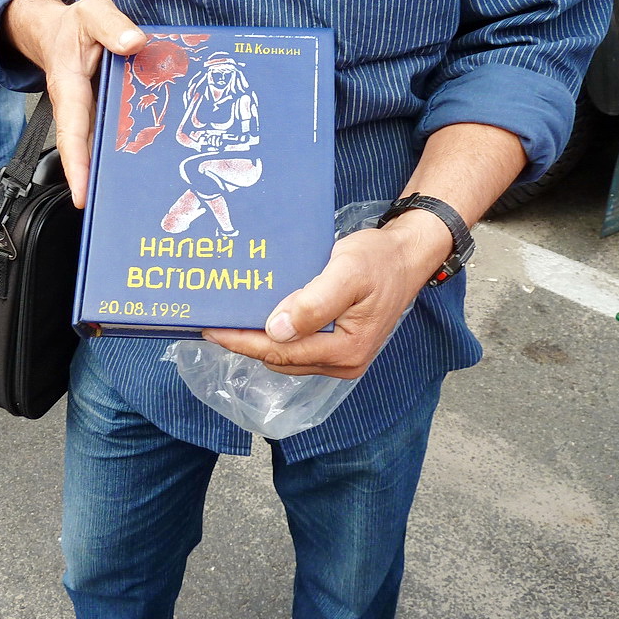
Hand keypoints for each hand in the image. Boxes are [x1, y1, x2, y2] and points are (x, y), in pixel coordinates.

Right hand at [4, 0, 146, 205]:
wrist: (57, 31)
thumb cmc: (74, 25)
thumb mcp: (92, 12)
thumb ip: (112, 25)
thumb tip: (135, 42)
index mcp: (70, 88)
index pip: (72, 132)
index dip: (76, 164)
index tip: (82, 194)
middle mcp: (77, 109)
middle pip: (85, 151)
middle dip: (95, 182)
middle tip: (112, 212)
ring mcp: (89, 116)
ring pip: (98, 148)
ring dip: (110, 172)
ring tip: (128, 203)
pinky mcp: (101, 115)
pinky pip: (111, 137)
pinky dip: (123, 153)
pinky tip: (143, 170)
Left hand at [203, 212, 452, 377]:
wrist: (407, 255)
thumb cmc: (380, 260)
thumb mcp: (347, 273)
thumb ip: (314, 303)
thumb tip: (276, 330)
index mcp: (345, 350)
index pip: (280, 352)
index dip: (242, 342)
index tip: (211, 328)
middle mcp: (343, 363)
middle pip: (280, 358)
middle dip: (245, 343)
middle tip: (211, 322)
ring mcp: (341, 358)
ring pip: (286, 355)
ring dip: (258, 340)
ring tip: (229, 320)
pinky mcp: (338, 345)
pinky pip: (298, 347)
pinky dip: (275, 335)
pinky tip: (258, 318)